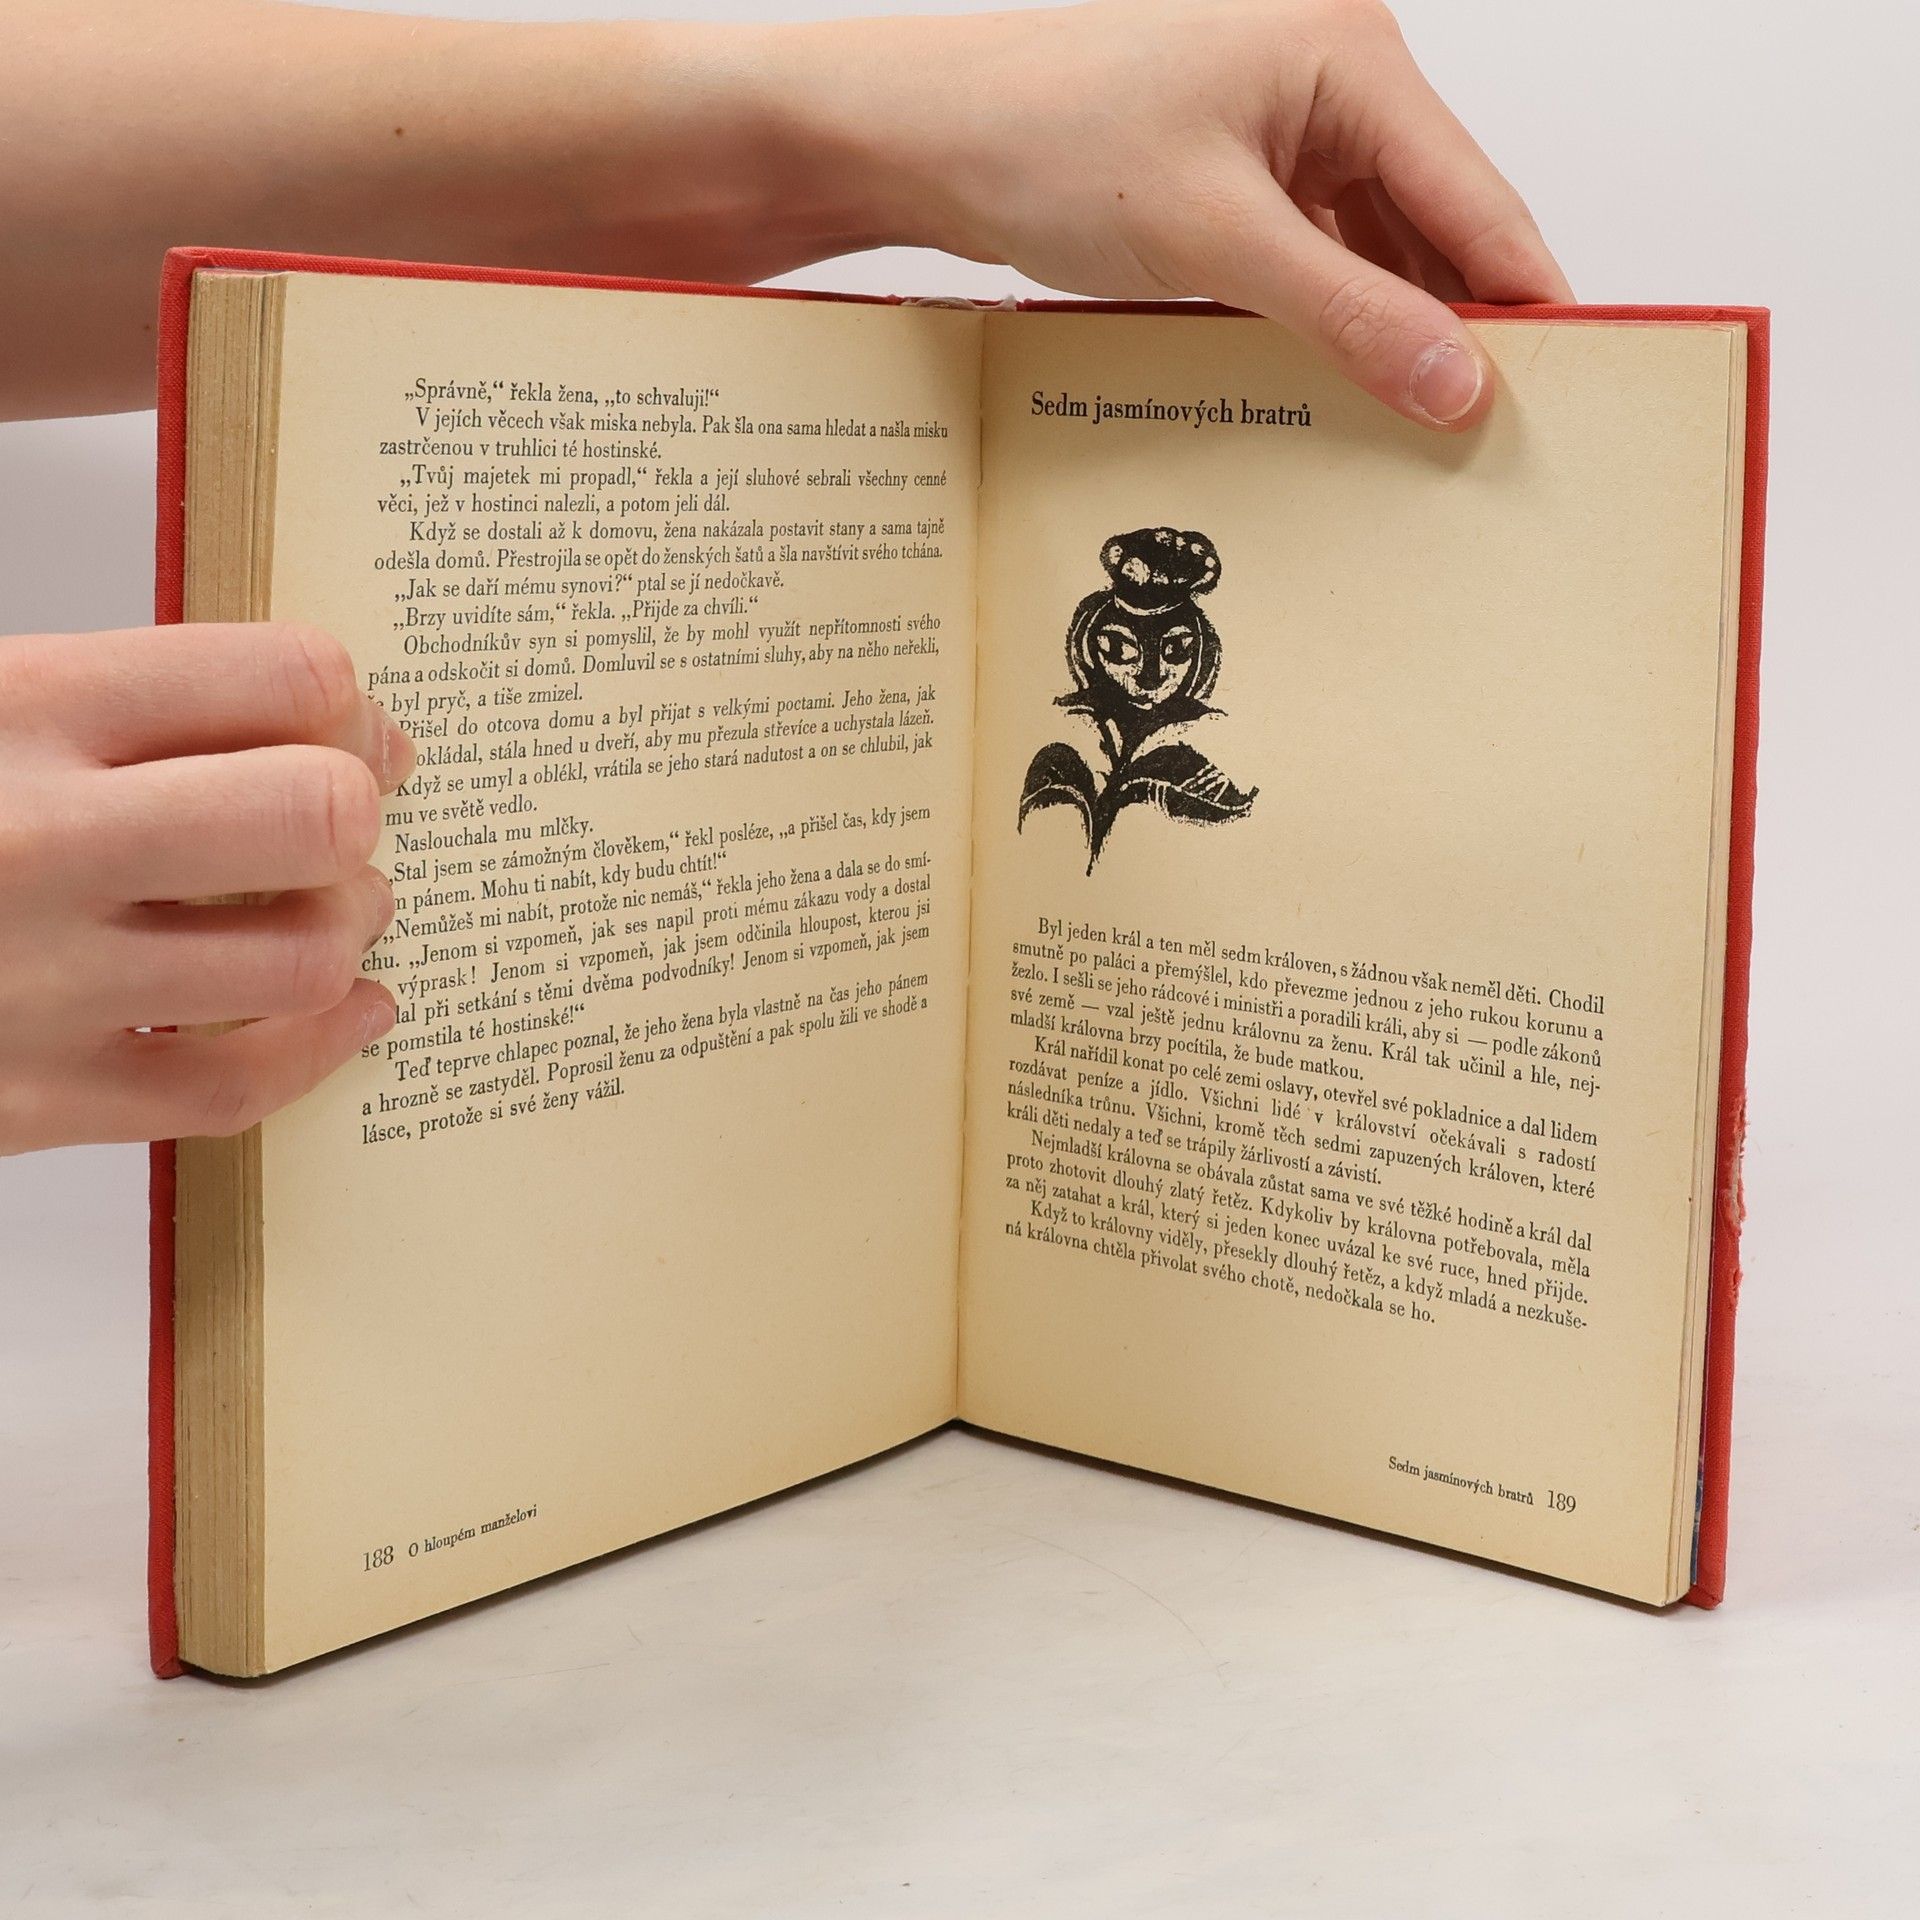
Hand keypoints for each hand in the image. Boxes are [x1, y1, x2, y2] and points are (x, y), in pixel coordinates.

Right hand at [0, 622, 413, 1153]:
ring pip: (301, 961)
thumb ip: (112, 692)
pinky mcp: (29, 1102)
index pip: (280, 678)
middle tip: (348, 812)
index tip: (352, 719)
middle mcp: (38, 844)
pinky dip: (321, 1050)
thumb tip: (326, 706)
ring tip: (339, 904)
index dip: (345, 698)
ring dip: (349, 926)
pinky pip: (233, 1092)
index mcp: (15, 709)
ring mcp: (38, 988)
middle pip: (316, 817)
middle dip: (358, 809)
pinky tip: (354, 1010)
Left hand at [799, 0, 1570, 428]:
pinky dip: (1330, 326)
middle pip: (1436, 225)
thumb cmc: (1047, 139)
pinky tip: (1343, 395)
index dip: (1526, 299)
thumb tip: (1457, 382)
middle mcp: (1331, 86)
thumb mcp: (1214, 237)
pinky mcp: (1237, 181)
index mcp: (1350, 60)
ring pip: (1375, 252)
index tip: (1573, 388)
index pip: (1478, 198)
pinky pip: (1314, 263)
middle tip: (1497, 436)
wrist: (926, 141)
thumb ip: (1347, 312)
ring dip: (1392, 335)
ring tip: (1425, 434)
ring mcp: (1282, 133)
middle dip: (1462, 325)